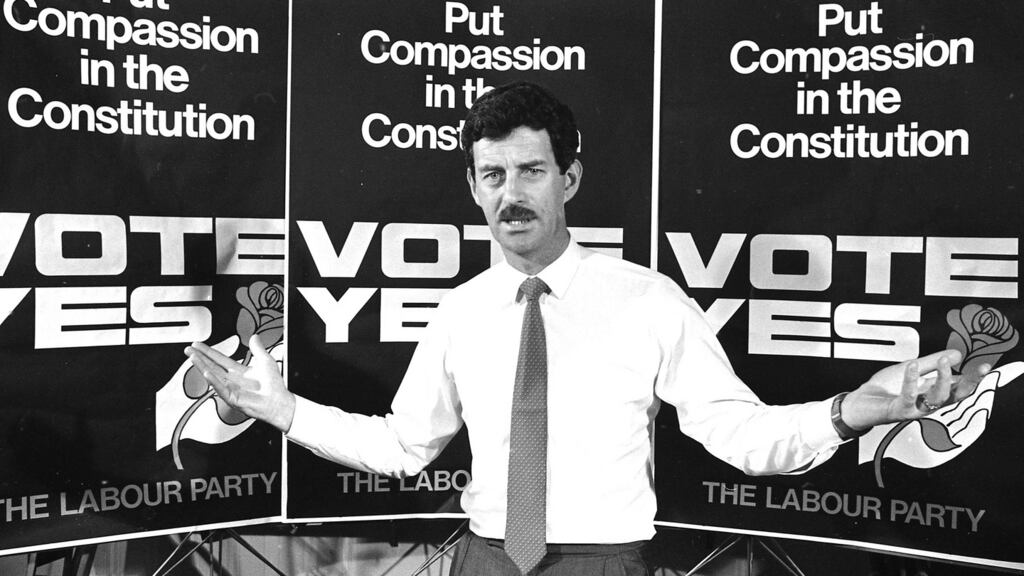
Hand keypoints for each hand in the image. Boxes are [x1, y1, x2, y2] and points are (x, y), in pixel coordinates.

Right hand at [184, 334, 294, 431]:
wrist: (279, 401)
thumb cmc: (274, 385)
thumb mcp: (265, 361)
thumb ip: (258, 348)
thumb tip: (254, 337)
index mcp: (239, 372)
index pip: (220, 359)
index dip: (209, 352)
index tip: (199, 345)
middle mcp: (233, 380)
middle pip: (212, 366)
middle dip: (200, 357)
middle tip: (189, 350)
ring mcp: (231, 389)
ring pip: (213, 376)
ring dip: (201, 366)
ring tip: (192, 357)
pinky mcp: (232, 398)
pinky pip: (220, 388)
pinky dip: (213, 380)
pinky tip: (205, 372)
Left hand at [841, 349, 990, 430]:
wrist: (859, 403)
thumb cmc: (884, 388)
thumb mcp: (910, 369)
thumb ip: (931, 363)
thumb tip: (957, 354)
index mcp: (932, 392)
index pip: (958, 386)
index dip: (973, 377)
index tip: (985, 366)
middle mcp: (927, 402)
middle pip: (955, 396)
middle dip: (969, 383)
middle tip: (978, 369)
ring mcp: (914, 409)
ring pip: (937, 399)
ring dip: (942, 379)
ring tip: (943, 361)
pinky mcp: (899, 411)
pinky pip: (908, 397)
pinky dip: (911, 380)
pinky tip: (913, 366)